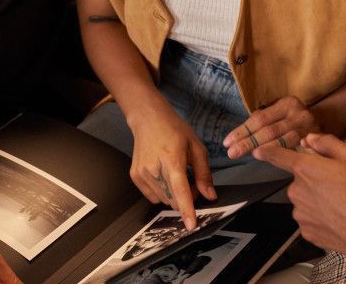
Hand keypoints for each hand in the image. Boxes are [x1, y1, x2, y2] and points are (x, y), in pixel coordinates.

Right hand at [129, 109, 216, 229]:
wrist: (148, 119)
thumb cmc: (174, 130)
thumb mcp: (196, 147)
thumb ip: (204, 174)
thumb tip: (210, 196)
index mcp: (172, 159)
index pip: (180, 190)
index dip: (187, 209)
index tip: (191, 225)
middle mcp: (154, 168)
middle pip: (173, 199)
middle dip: (186, 198)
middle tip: (192, 183)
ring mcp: (142, 173)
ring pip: (164, 200)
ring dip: (174, 196)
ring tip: (177, 177)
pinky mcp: (135, 177)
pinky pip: (153, 197)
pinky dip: (162, 193)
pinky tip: (164, 176)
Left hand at [223, 96, 317, 158]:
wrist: (329, 121)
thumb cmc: (296, 120)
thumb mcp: (281, 114)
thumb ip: (264, 122)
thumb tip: (238, 138)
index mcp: (287, 103)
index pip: (260, 118)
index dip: (242, 131)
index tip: (227, 142)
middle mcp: (299, 114)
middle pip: (269, 130)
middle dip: (248, 142)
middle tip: (232, 153)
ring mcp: (309, 129)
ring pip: (282, 141)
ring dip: (263, 150)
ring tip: (248, 156)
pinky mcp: (315, 143)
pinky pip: (294, 151)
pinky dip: (280, 156)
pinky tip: (268, 160)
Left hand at [254, 134, 345, 282]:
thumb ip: (327, 144)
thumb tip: (310, 140)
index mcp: (306, 169)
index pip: (278, 156)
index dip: (268, 151)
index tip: (258, 151)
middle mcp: (297, 192)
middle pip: (300, 180)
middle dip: (314, 179)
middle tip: (341, 183)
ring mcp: (301, 214)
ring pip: (305, 200)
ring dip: (318, 199)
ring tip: (344, 203)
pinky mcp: (307, 233)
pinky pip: (310, 219)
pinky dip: (322, 217)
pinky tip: (341, 217)